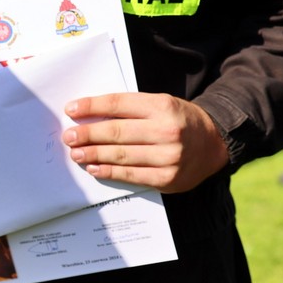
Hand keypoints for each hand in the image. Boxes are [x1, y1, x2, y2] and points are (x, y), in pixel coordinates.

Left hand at [62, 92, 228, 191]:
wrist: (214, 143)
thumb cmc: (179, 120)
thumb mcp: (160, 104)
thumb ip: (132, 109)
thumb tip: (91, 115)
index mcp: (162, 106)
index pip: (119, 104)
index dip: (92, 107)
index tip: (71, 109)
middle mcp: (167, 131)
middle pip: (117, 132)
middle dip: (88, 134)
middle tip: (69, 136)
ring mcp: (169, 157)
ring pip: (121, 155)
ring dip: (94, 154)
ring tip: (76, 153)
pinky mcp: (168, 179)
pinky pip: (131, 175)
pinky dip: (109, 172)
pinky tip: (94, 168)